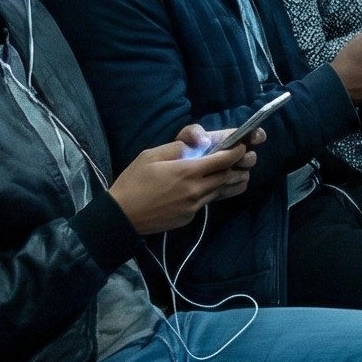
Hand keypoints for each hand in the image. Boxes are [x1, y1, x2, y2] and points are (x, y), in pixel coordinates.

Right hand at [111, 131, 254, 233]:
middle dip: (235, 166)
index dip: (235, 152)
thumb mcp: (150, 156)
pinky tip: (210, 187)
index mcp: (187, 172)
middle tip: (239, 158)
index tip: (241, 146)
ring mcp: (193, 206)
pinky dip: (212, 193)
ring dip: (227, 181)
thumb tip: (196, 145)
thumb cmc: (133, 182)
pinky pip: (206, 202)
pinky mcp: (188, 217)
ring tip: (234, 172)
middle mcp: (195, 190)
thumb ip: (176, 148)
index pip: (222, 160)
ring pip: (219, 191)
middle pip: (225, 176)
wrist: (121, 217)